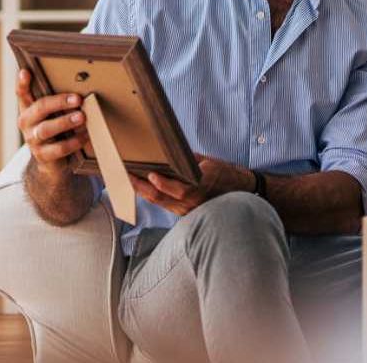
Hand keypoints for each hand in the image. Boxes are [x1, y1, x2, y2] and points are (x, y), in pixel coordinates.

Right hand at [16, 69, 89, 175]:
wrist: (52, 161)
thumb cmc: (57, 130)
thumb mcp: (54, 115)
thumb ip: (60, 103)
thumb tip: (82, 90)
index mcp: (29, 109)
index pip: (22, 94)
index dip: (22, 83)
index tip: (26, 71)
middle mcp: (27, 122)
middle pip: (39, 108)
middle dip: (59, 102)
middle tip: (77, 99)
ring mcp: (33, 139)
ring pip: (46, 129)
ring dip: (65, 122)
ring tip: (82, 118)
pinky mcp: (43, 155)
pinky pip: (58, 148)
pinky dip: (74, 141)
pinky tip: (85, 136)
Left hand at [129, 154, 251, 215]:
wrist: (239, 191)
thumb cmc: (225, 174)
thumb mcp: (209, 162)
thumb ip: (189, 160)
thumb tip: (168, 153)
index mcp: (204, 187)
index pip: (181, 190)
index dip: (164, 184)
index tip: (151, 174)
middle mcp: (194, 202)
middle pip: (163, 198)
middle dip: (142, 187)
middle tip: (127, 175)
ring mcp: (188, 209)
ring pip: (160, 202)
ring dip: (142, 191)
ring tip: (129, 180)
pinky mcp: (184, 212)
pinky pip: (163, 204)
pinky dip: (150, 196)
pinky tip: (141, 187)